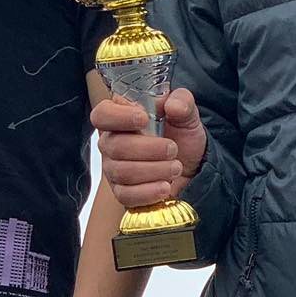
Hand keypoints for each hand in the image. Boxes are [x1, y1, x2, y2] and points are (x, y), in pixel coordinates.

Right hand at [91, 88, 205, 207]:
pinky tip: (165, 187)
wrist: (193, 166)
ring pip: (122, 171)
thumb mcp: (186, 114)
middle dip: (148, 148)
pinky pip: (126, 195)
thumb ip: (182, 102)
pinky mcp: (122, 192)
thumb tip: (173, 106)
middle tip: (172, 149)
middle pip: (114, 146)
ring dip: (154, 170)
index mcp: (121, 118)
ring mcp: (114, 169)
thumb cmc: (181, 136)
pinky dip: (149, 191)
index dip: (119, 117)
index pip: (102, 114)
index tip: (143, 119)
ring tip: (175, 167)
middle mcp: (111, 143)